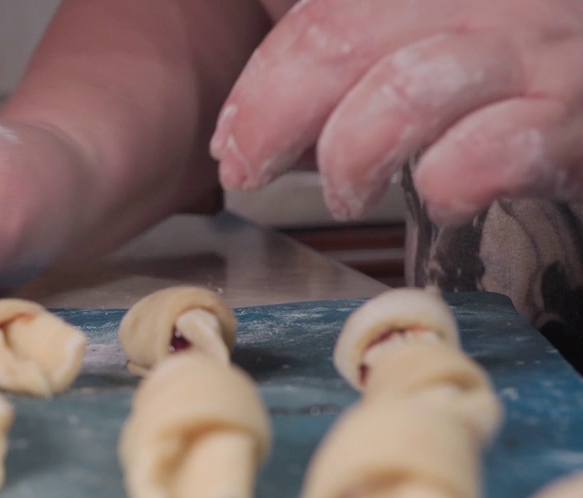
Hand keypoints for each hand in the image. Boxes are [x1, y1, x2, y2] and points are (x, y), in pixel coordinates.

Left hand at [211, 0, 582, 224]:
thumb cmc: (519, 85)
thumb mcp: (431, 43)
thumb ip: (357, 56)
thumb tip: (256, 123)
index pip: (323, 10)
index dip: (261, 80)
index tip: (232, 140)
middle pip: (343, 36)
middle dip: (273, 116)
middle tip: (250, 172)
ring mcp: (540, 50)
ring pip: (404, 89)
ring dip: (350, 156)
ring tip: (346, 195)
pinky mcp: (577, 119)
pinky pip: (488, 153)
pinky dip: (444, 184)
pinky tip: (441, 197)